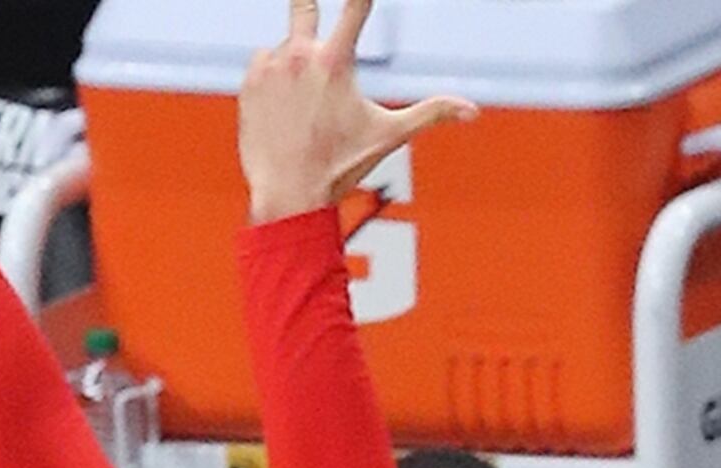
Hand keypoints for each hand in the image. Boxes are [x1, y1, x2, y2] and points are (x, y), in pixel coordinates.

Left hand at [237, 0, 476, 227]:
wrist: (289, 195)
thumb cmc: (340, 167)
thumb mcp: (389, 136)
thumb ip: (431, 113)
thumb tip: (472, 110)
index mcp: (335, 62)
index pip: (355, 4)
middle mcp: (299, 56)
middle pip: (304, 5)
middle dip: (310, 8)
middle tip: (317, 44)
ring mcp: (270, 68)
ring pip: (286, 44)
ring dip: (296, 60)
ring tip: (304, 102)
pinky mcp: (248, 83)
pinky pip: (262, 61)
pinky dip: (274, 74)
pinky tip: (284, 105)